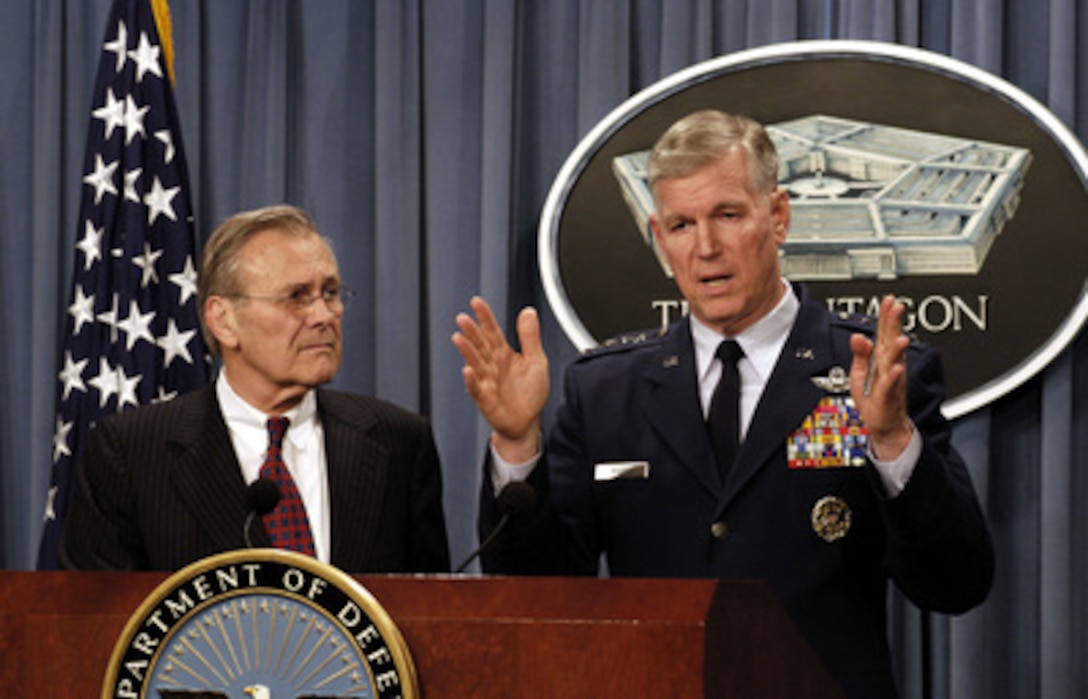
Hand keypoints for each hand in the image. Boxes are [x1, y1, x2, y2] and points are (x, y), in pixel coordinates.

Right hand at [452, 296, 549, 462]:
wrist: (527, 422)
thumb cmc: (530, 394)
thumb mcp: (537, 361)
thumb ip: (530, 337)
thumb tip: (528, 311)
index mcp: (504, 354)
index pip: (493, 331)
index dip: (485, 317)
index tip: (476, 302)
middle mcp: (493, 365)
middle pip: (480, 345)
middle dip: (471, 331)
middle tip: (463, 318)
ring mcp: (487, 381)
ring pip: (475, 363)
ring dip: (467, 351)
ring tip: (459, 338)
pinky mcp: (485, 398)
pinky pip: (476, 388)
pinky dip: (471, 380)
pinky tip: (468, 371)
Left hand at [849, 295, 913, 459]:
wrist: (883, 424)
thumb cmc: (873, 398)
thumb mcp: (860, 372)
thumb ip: (860, 353)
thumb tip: (858, 336)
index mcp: (881, 358)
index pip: (884, 333)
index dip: (886, 316)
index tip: (889, 300)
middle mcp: (888, 365)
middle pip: (891, 340)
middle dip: (894, 324)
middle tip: (897, 307)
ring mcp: (891, 379)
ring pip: (893, 361)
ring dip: (897, 349)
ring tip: (899, 338)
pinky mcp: (888, 396)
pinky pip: (890, 385)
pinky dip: (893, 376)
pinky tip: (895, 368)